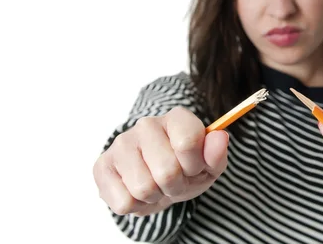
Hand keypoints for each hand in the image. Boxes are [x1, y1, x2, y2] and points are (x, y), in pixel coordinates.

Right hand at [93, 106, 228, 215]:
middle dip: (175, 186)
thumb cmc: (185, 169)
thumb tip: (220, 137)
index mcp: (177, 118)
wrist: (157, 180)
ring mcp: (121, 143)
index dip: (195, 165)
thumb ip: (217, 154)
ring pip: (143, 188)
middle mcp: (147, 124)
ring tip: (157, 185)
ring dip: (155, 196)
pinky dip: (136, 206)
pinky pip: (124, 202)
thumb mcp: (208, 166)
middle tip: (174, 181)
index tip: (194, 167)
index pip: (187, 142)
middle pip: (166, 171)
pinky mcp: (102, 165)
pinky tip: (138, 191)